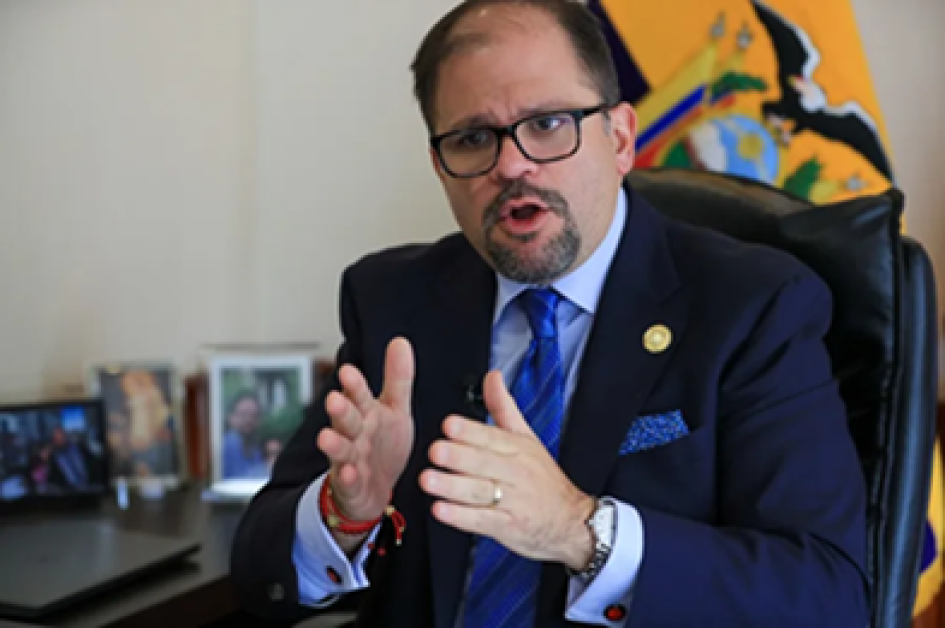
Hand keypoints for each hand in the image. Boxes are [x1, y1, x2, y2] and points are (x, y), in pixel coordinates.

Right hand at [316, 338, 415, 526]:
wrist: (376, 490)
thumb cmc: (383, 445)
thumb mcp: (396, 410)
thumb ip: (398, 378)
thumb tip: (400, 341)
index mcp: (366, 413)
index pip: (358, 395)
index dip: (354, 385)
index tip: (348, 371)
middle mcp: (354, 434)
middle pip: (346, 420)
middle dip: (340, 410)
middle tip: (334, 400)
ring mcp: (350, 460)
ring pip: (340, 450)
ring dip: (333, 444)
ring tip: (326, 437)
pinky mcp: (351, 486)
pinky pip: (348, 482)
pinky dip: (347, 478)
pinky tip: (348, 473)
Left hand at [419, 371, 595, 570]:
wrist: (571, 520)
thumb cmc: (543, 478)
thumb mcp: (527, 437)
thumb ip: (504, 406)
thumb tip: (492, 377)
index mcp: (517, 448)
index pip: (492, 437)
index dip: (470, 431)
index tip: (450, 425)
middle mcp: (515, 473)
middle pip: (484, 463)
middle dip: (458, 457)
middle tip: (436, 450)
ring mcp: (512, 501)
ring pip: (479, 492)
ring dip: (451, 486)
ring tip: (428, 480)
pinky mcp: (507, 527)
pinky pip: (481, 521)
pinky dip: (461, 517)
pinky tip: (442, 510)